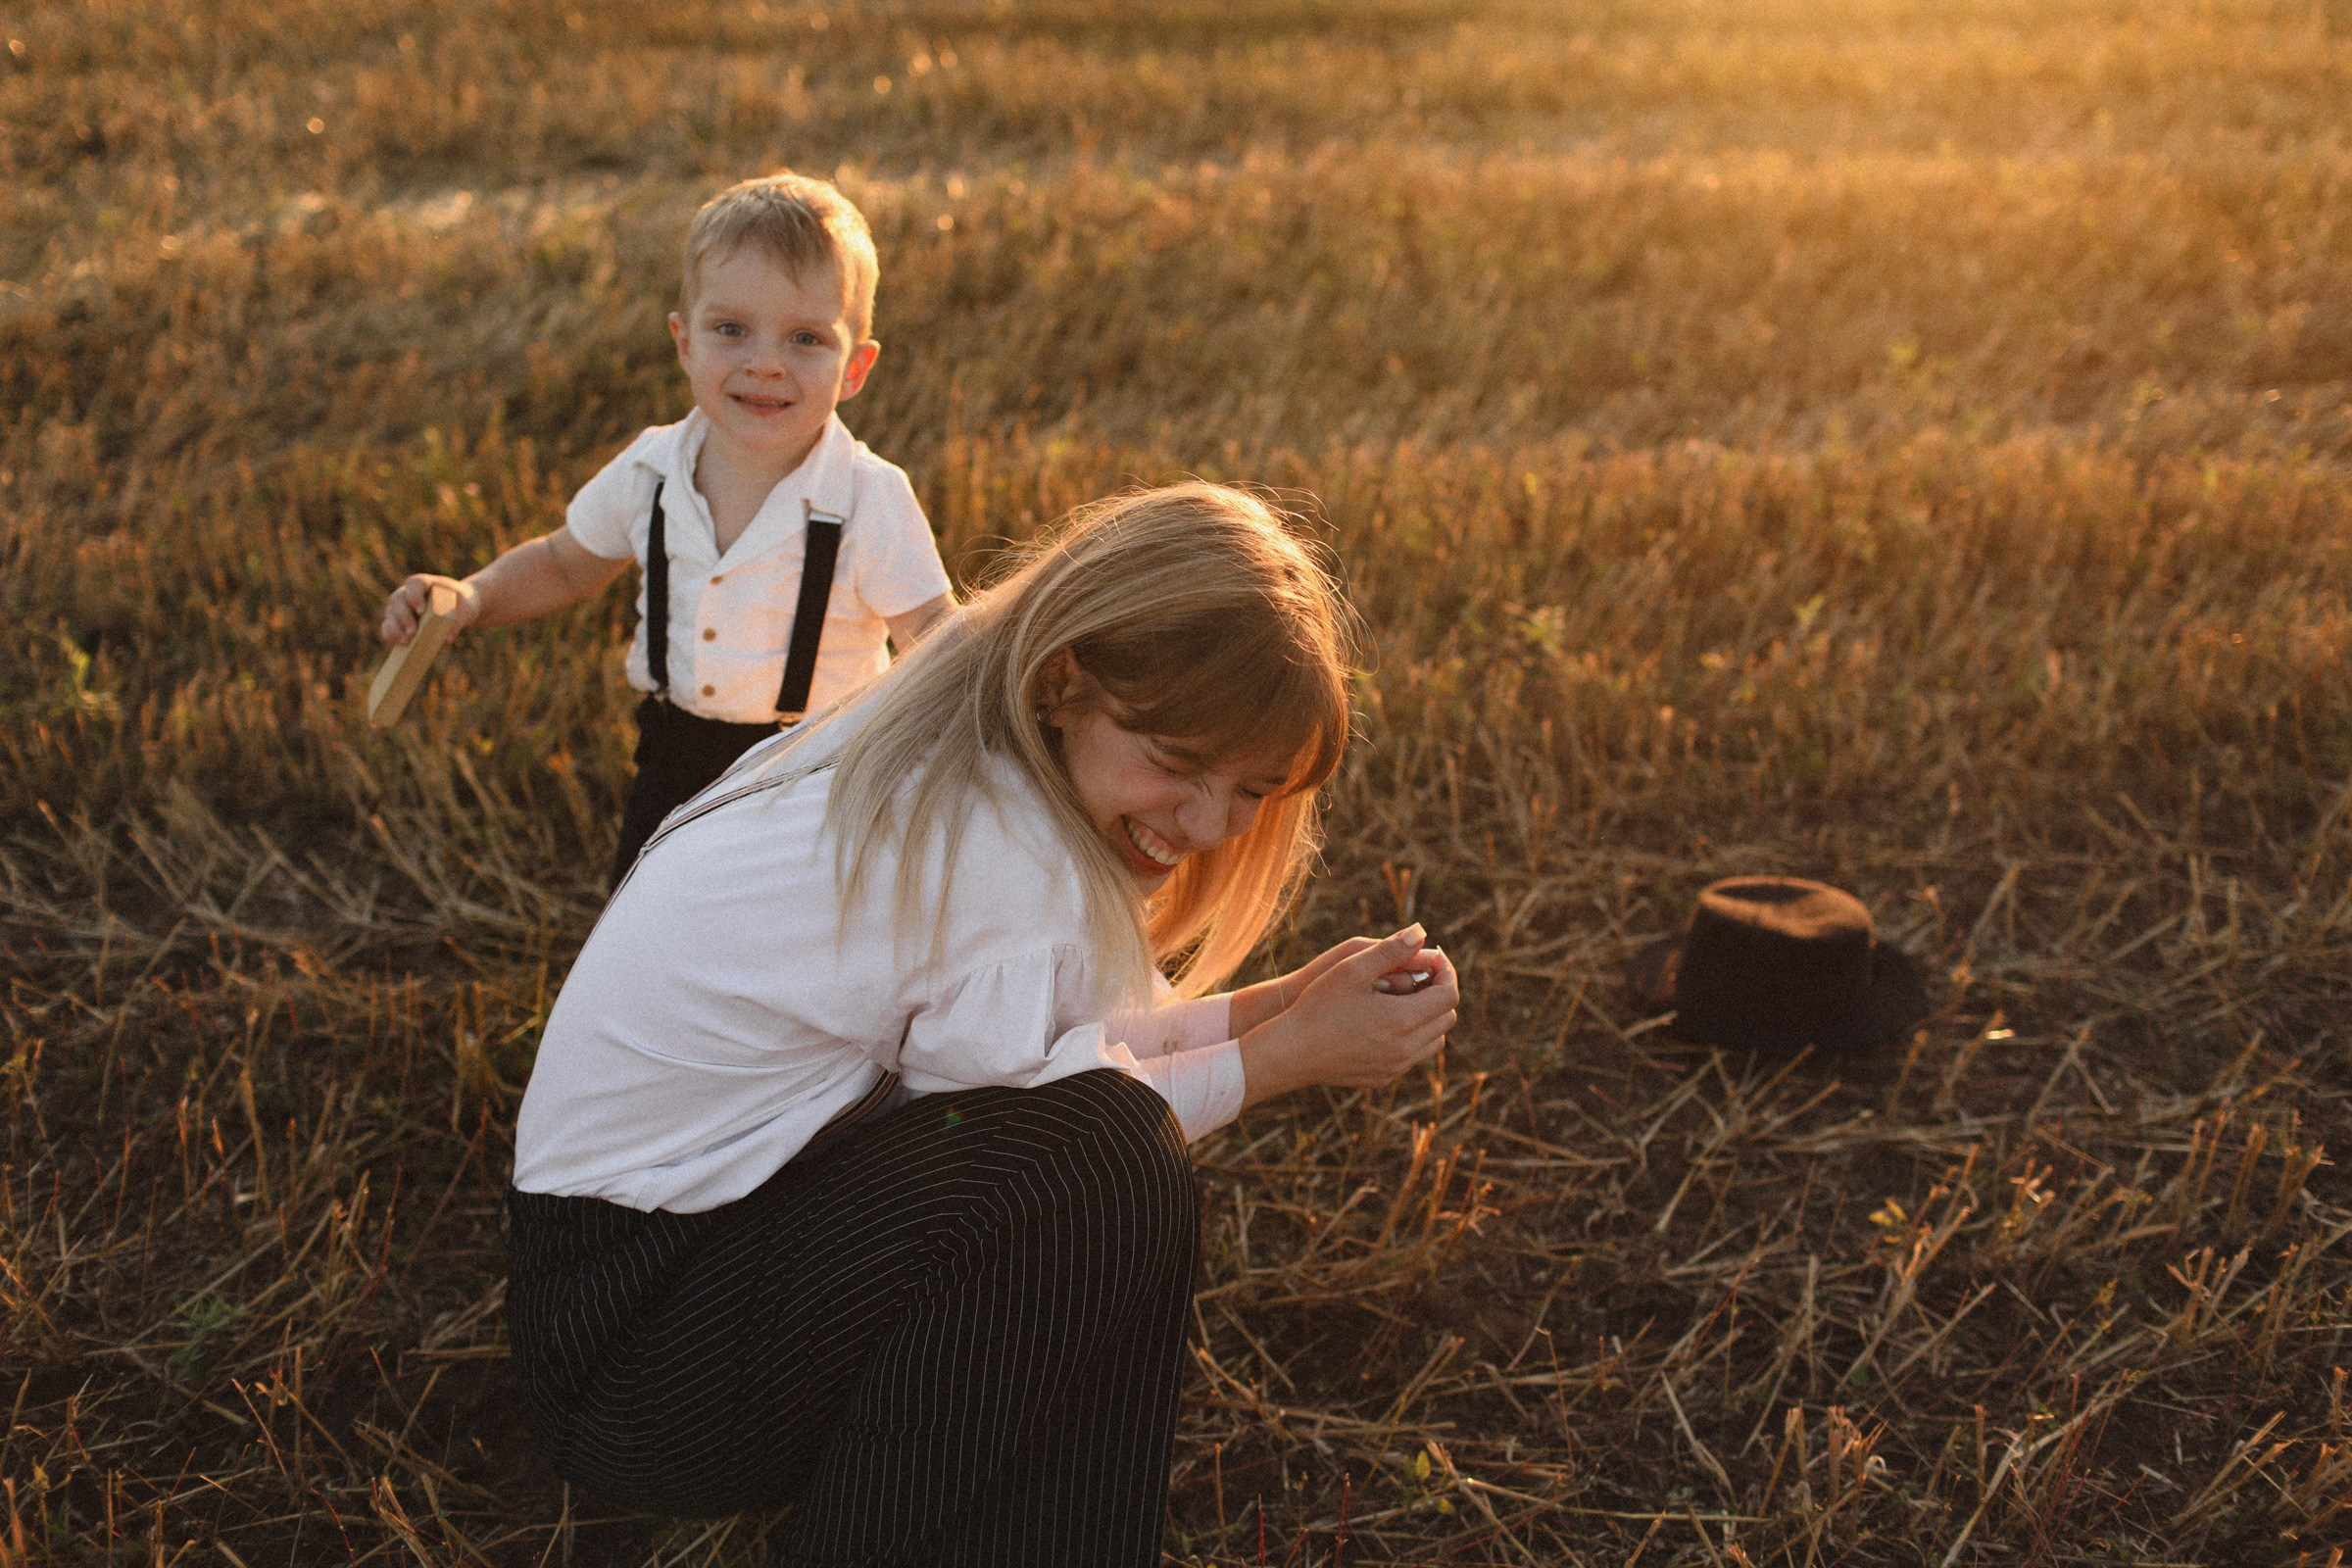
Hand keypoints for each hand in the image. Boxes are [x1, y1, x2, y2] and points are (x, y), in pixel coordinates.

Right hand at [381, 574, 479, 645]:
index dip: (414, 596)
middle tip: (412, 632)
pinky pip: (388, 626)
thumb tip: (447, 638)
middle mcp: (408, 592)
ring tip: (406, 641)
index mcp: (425, 583)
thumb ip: (457, 620)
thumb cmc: (461, 605)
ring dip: (395, 628)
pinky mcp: (398, 620)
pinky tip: (400, 644)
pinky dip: (391, 635)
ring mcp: (401, 606)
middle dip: (403, 616)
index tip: (421, 610)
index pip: (414, 584)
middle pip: (398, 599)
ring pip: (390, 613)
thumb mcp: (464, 609)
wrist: (459, 607)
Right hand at [1238, 925, 1459, 1106]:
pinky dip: (1412, 1038)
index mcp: (1403, 1019)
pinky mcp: (1384, 1079)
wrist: (1291, 1052)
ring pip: (1435, 1041)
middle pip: (1446, 1018)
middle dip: (1439, 992)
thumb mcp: (1352, 968)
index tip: (1431, 958)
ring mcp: (1396, 1067)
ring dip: (1429, 1017)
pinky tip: (1390, 1023)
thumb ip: (1390, 949)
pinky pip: (1413, 1058)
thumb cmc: (1318, 1005)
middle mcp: (1406, 1048)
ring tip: (1407, 998)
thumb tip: (1422, 933)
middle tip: (1420, 975)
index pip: (1449, 994)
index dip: (1445, 972)